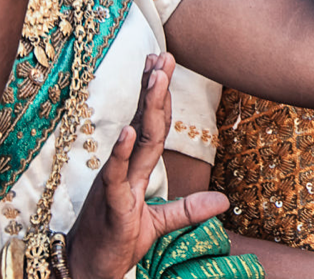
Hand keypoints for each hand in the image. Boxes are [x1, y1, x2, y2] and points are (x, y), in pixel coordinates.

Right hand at [64, 53, 231, 278]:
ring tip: (155, 79)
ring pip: (135, 141)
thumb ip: (189, 209)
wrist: (88, 270)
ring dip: (147, 109)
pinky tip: (129, 130)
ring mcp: (117, 184)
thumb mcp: (160, 224)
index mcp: (137, 170)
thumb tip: (224, 201)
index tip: (164, 65)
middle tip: (163, 56)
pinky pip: (116, 175)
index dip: (159, 98)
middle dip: (155, 90)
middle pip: (146, 123)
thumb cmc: (117, 242)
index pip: (152, 126)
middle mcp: (125, 170)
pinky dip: (122, 153)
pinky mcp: (112, 205)